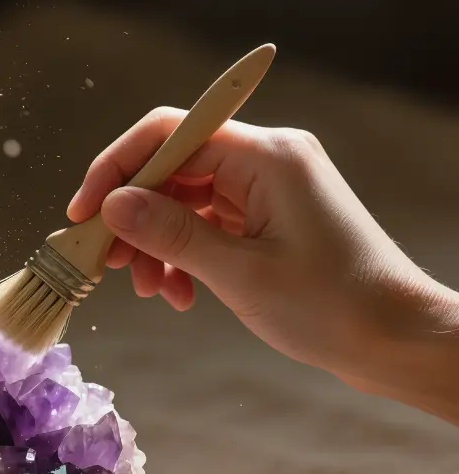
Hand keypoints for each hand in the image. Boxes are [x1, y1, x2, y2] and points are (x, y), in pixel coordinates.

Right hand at [68, 111, 458, 401]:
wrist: (390, 338)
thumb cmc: (331, 306)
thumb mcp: (241, 272)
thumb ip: (173, 233)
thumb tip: (111, 205)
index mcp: (267, 156)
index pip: (170, 135)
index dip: (117, 169)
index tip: (83, 215)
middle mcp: (265, 161)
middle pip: (172, 170)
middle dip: (134, 218)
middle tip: (109, 264)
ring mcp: (265, 190)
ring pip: (184, 201)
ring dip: (156, 244)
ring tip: (150, 290)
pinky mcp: (265, 218)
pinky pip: (206, 225)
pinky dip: (183, 256)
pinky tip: (180, 293)